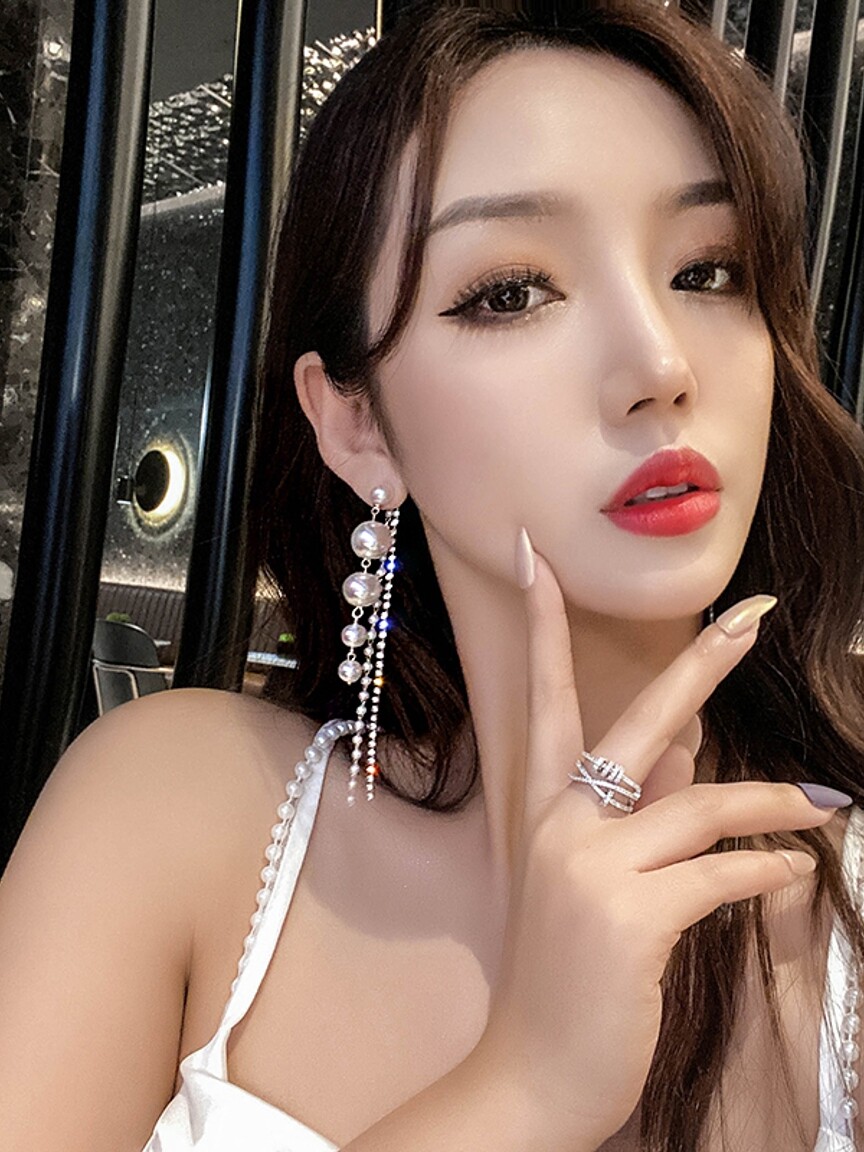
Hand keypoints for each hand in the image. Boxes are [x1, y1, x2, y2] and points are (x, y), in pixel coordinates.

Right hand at [470, 533, 836, 1149]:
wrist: (530, 1073)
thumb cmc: (566, 974)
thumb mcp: (591, 881)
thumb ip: (640, 807)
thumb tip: (692, 749)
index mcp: (545, 810)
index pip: (541, 697)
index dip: (541, 625)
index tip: (537, 559)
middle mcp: (560, 823)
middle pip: (639, 722)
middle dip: (698, 663)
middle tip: (750, 615)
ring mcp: (590, 868)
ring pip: (701, 804)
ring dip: (771, 803)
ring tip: (824, 805)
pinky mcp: (629, 918)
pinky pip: (720, 875)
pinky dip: (766, 873)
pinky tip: (792, 876)